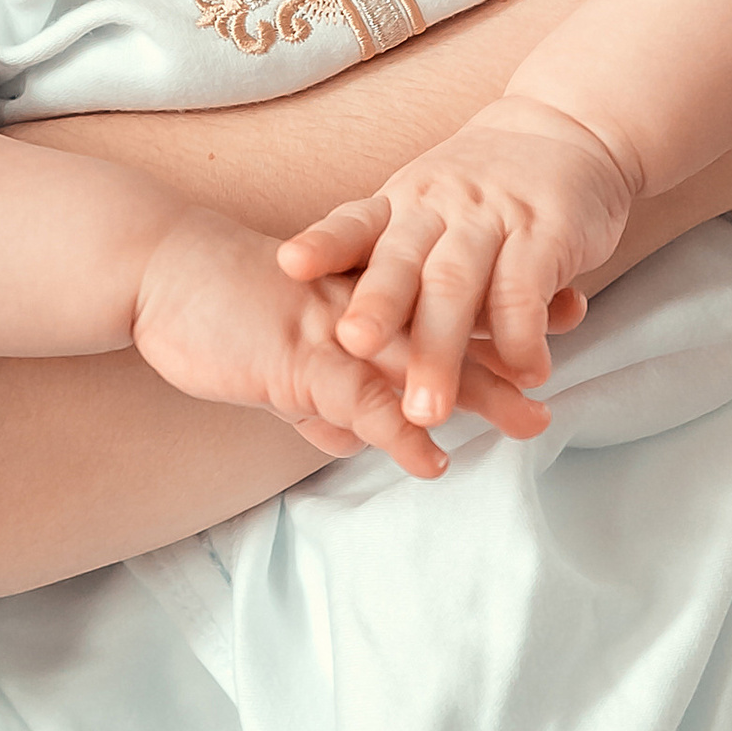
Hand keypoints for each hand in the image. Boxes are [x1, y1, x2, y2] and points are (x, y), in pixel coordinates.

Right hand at [129, 205, 551, 479]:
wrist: (160, 270)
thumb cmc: (217, 305)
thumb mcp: (279, 357)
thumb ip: (317, 397)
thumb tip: (344, 439)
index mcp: (364, 290)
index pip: (449, 298)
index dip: (507, 305)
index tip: (568, 308)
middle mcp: (363, 304)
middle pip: (455, 328)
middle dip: (515, 351)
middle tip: (571, 371)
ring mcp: (335, 331)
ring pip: (421, 364)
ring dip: (479, 394)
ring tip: (531, 422)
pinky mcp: (300, 361)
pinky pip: (359, 402)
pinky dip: (399, 433)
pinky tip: (431, 459)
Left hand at [279, 97, 628, 424]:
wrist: (570, 131)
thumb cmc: (485, 190)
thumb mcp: (427, 210)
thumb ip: (392, 264)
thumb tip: (334, 342)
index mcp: (403, 203)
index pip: (356, 222)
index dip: (324, 244)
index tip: (290, 265)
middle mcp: (440, 206)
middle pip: (403, 261)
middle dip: (378, 307)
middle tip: (352, 348)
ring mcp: (493, 216)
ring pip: (460, 285)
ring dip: (442, 350)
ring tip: (428, 410)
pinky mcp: (547, 232)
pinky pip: (527, 291)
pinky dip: (522, 339)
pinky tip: (524, 376)